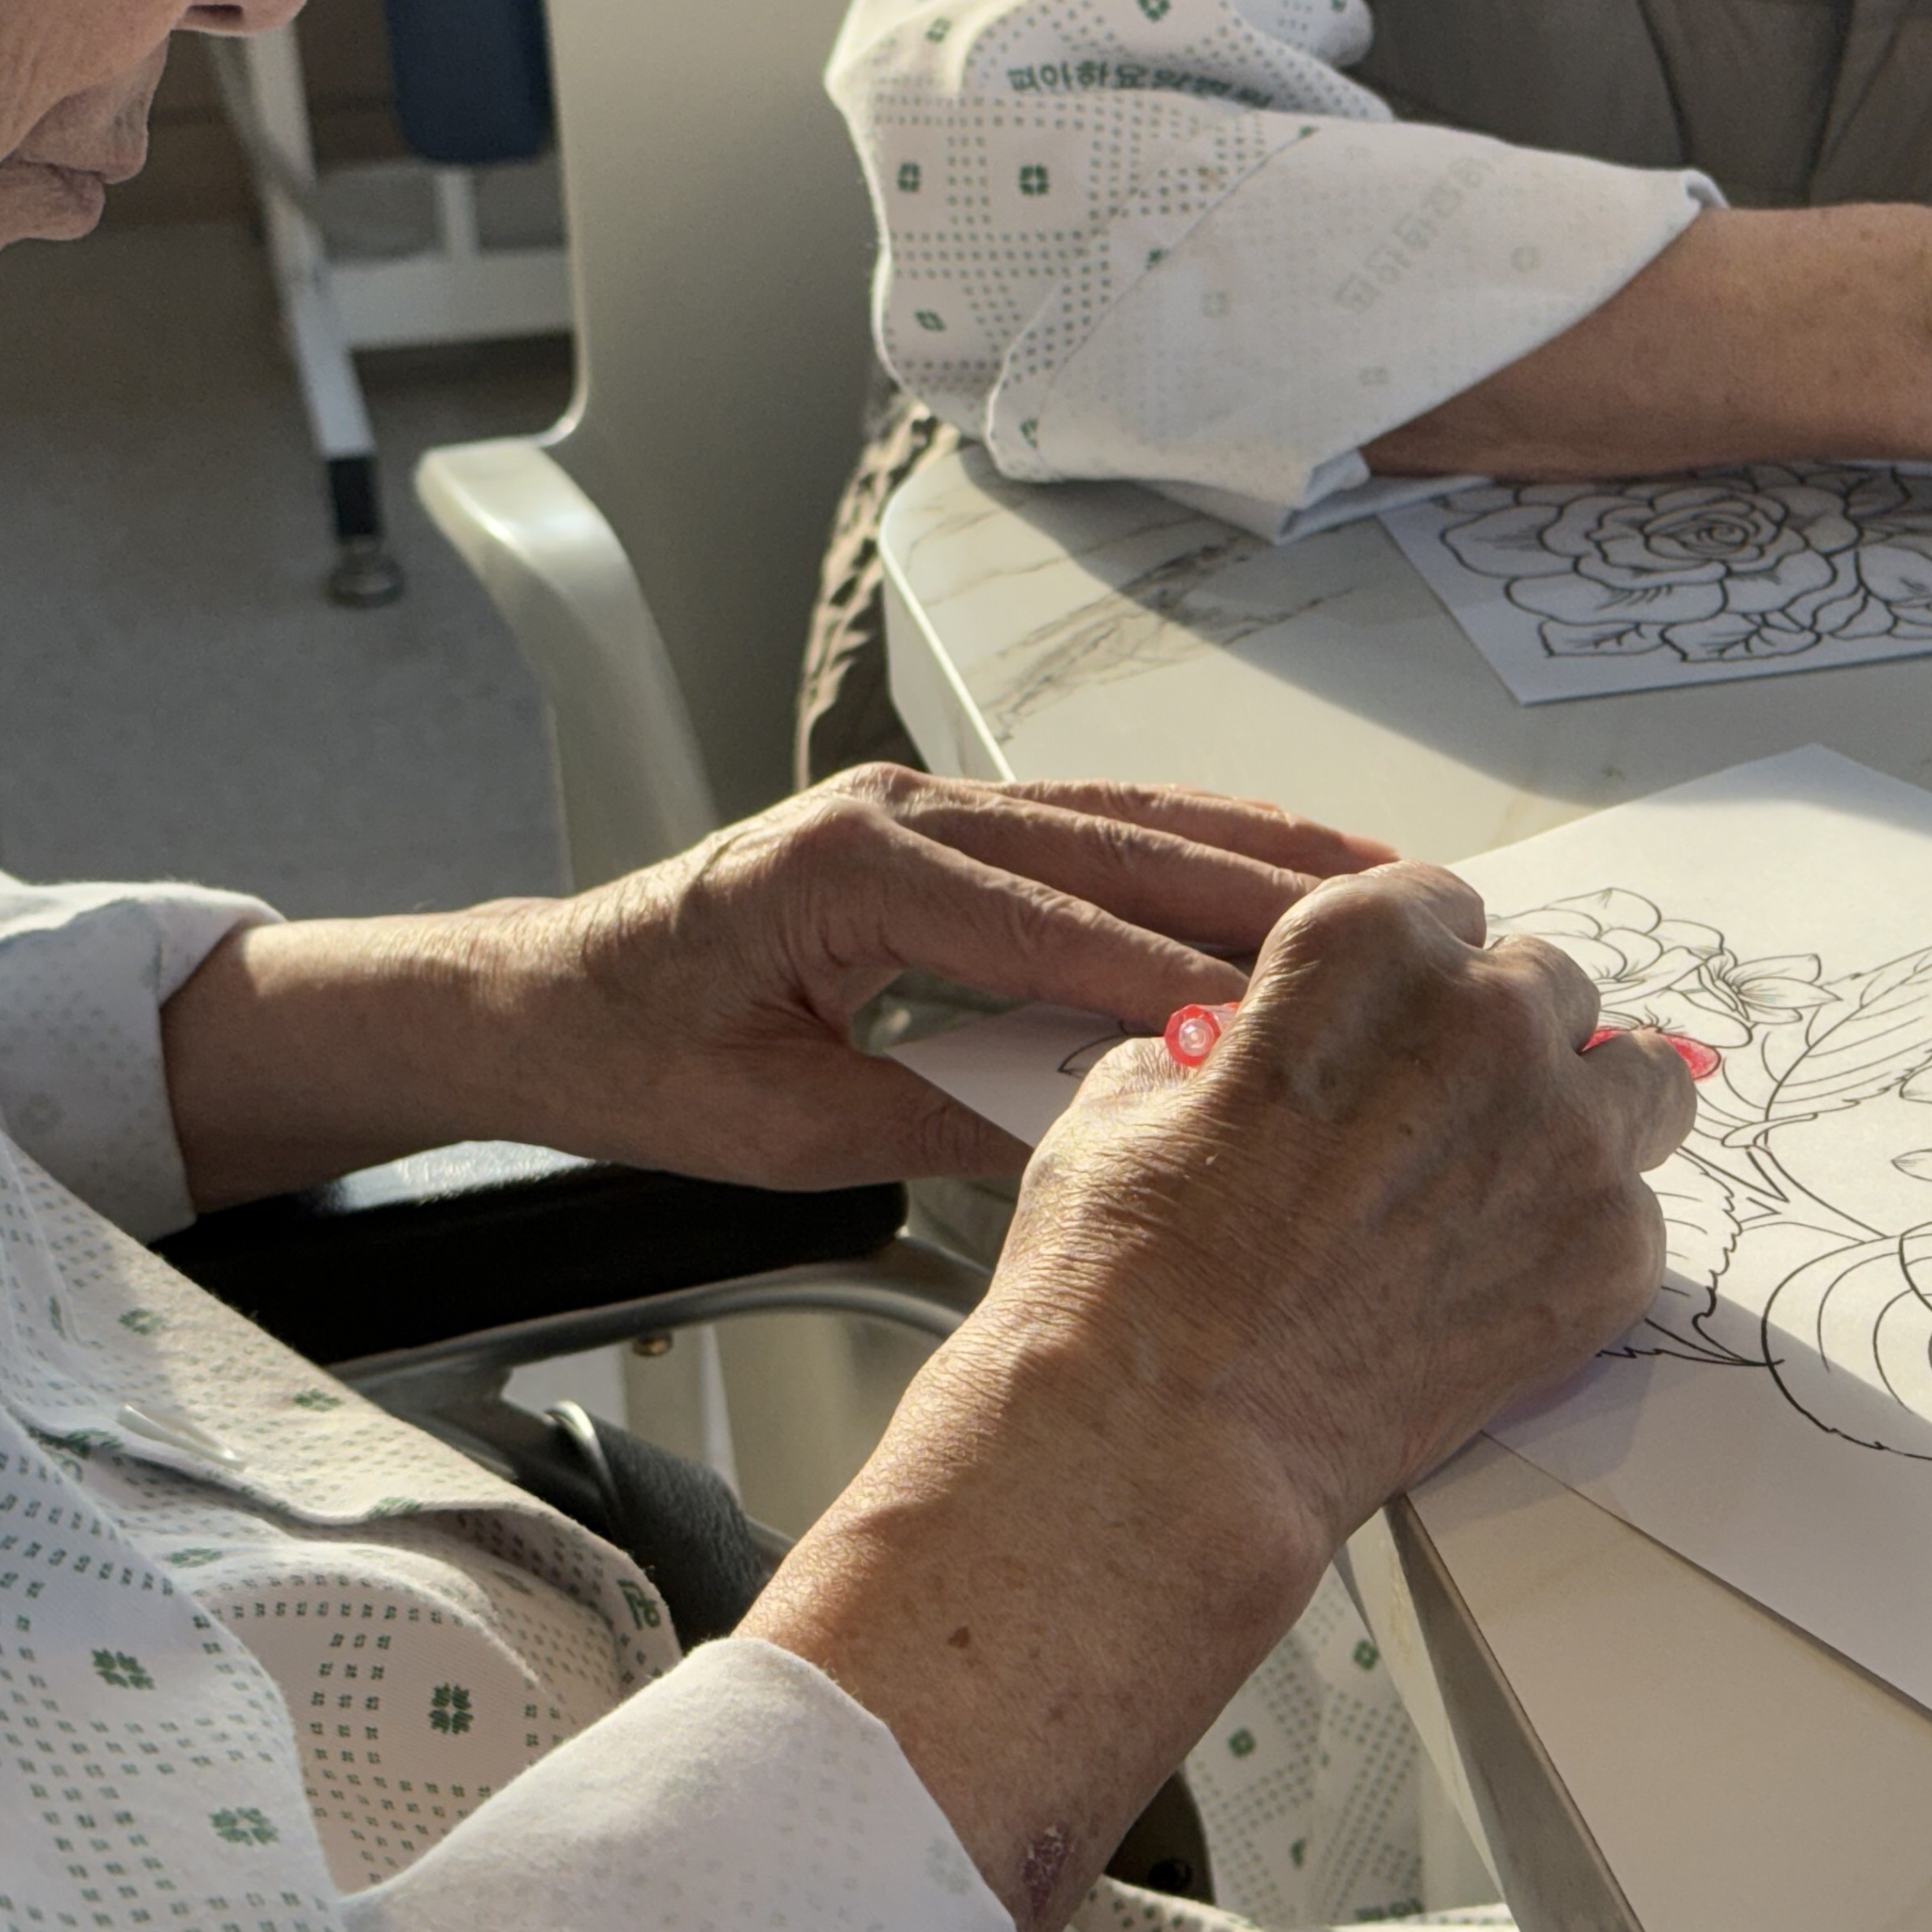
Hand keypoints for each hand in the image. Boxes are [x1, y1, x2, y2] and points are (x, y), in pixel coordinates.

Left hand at [161, 767, 1394, 1206]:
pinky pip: (1096, 825)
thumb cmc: (635, 1057)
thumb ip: (933, 1116)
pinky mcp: (947, 824)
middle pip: (1108, 842)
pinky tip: (1281, 866)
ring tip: (1377, 884)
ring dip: (1251, 851)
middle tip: (1387, 929)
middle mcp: (893, 809)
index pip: (1040, 924)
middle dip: (1254, 890)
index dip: (1162, 973)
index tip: (1269, 1020)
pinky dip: (1196, 845)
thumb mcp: (779, 1128)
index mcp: (840, 872)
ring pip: (1121, 817)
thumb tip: (1087, 1129)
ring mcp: (925, 802)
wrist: (545, 998)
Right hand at [984, 860, 1702, 1526]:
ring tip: (1521, 1176)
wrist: (1171, 1432)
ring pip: (1640, 1078)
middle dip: (1500, 1043)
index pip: (1444, 907)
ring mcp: (1566, 1134)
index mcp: (1369, 946)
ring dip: (1588, 1111)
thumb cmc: (1126, 1267)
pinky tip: (1500, 1284)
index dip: (1419, 973)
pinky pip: (1637, 1210)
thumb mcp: (1136, 1097)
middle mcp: (1487, 1016)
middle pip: (1546, 987)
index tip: (1406, 1022)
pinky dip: (1581, 1239)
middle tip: (1444, 1120)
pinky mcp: (1609, 1251)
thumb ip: (1233, 1051)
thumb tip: (1248, 1065)